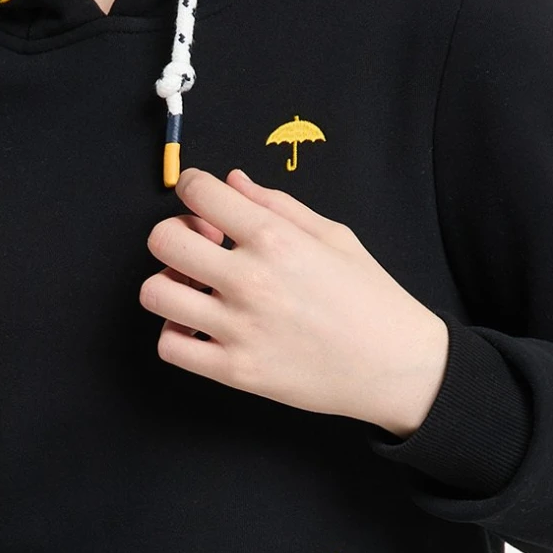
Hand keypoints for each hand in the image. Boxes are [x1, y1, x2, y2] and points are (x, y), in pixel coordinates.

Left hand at [140, 167, 449, 437]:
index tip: (204, 201)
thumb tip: (232, 180)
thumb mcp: (334, 236)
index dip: (194, 189)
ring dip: (169, 284)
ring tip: (196, 289)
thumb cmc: (371, 298)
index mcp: (276, 239)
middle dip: (174, 234)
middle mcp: (251, 280)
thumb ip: (277, 204)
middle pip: (163, 240)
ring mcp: (239, 329)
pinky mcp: (235, 371)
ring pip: (155, 293)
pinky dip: (175, 334)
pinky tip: (199, 327)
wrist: (396, 367)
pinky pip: (170, 347)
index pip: (199, 192)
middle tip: (201, 246)